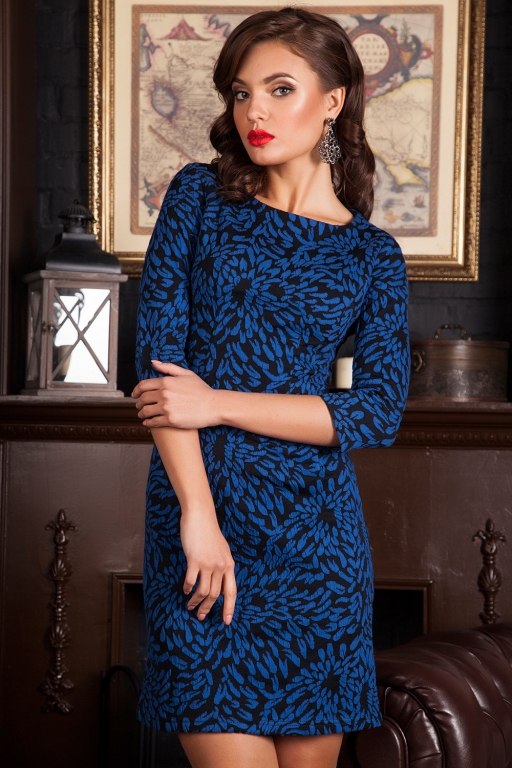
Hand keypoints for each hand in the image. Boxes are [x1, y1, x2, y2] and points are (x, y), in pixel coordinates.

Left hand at [132, 360, 219, 428]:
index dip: (136, 390)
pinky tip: (148, 423)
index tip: (134, 395)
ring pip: (146, 411)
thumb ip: (168, 368)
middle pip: (143, 399)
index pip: (143, 385)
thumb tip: (154, 363)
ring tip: (142, 415)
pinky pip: (153, 422)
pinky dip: (148, 423)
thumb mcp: (186, 374)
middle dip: (138, 403)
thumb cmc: (202, 390)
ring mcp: (167, 408)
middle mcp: (164, 394)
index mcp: (166, 382)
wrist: (213, 405)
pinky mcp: (170, 420)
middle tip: (138, 406)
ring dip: (141, 413)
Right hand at [180, 509, 236, 624]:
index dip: (229, 608)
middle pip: (216, 595)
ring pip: (203, 591)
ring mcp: (208, 563)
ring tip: (190, 606)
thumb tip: (219, 583)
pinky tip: (184, 590)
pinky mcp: (195, 560)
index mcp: (229, 565)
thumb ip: (222, 566)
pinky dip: (187, 588)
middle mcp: (221, 566)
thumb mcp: (222, 551)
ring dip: (196, 601)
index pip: (232, 591)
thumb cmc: (209, 533)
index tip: (226, 621)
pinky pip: (191, 581)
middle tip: (201, 617)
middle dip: (208, 608)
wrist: (200, 516)